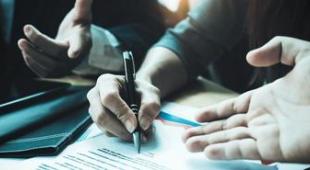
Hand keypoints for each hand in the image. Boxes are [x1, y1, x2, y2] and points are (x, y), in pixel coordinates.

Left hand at [18, 0, 92, 77]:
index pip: (80, 45)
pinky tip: (26, 51)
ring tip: (22, 43)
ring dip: (33, 55)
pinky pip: (45, 73)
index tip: (73, 53)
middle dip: (40, 43)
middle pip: (58, 53)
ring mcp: (67, 67)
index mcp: (83, 41)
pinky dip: (33, 63)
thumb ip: (82, 5)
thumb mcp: (81, 15)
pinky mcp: (57, 73)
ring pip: (50, 66)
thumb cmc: (78, 28)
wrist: (76, 47)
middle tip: (25, 31)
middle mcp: (76, 57)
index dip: (77, 49)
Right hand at [87, 74, 160, 139]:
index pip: (109, 97)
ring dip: (121, 132)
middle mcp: (96, 94)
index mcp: (107, 81)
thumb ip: (151, 105)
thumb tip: (143, 124)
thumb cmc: (141, 92)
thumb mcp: (151, 94)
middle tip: (136, 133)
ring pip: (103, 126)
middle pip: (101, 115)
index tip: (134, 125)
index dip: (121, 112)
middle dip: (120, 128)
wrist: (137, 96)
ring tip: (136, 132)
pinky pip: (106, 132)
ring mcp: (94, 108)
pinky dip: (120, 134)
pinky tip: (130, 130)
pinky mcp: (97, 121)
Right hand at [182, 36, 309, 162]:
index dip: (214, 112)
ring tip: (188, 145)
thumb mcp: (304, 54)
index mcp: (266, 98)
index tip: (196, 116)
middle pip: (226, 126)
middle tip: (184, 137)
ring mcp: (267, 134)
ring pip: (230, 139)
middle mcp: (262, 118)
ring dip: (208, 142)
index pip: (233, 108)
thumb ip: (277, 48)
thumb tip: (249, 58)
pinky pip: (244, 150)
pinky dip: (225, 152)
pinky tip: (208, 152)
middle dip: (204, 132)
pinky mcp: (275, 148)